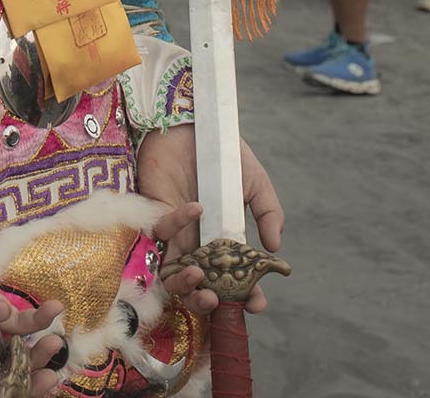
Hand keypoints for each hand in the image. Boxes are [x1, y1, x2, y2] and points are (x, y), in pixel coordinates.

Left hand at [135, 124, 284, 313]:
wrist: (193, 125)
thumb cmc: (225, 154)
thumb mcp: (255, 182)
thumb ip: (269, 213)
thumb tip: (274, 248)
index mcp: (225, 242)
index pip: (234, 281)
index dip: (245, 297)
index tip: (255, 304)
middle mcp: (199, 244)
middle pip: (198, 289)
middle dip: (206, 303)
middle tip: (216, 298)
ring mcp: (176, 233)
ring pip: (172, 275)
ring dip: (183, 284)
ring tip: (199, 275)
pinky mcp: (154, 214)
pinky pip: (161, 232)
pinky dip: (178, 225)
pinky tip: (197, 207)